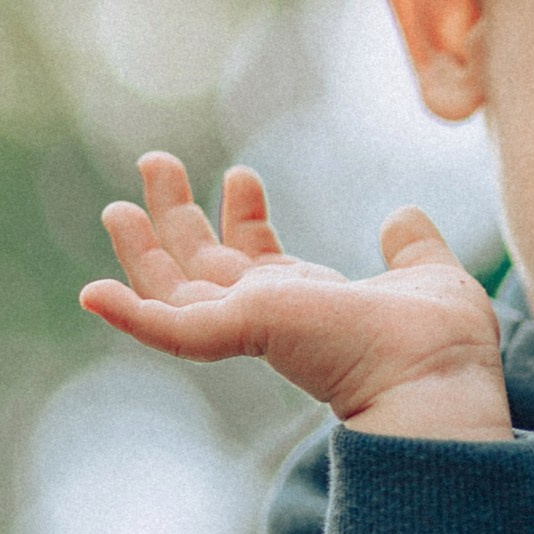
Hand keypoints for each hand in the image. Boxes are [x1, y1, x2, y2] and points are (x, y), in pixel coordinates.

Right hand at [80, 155, 513, 440]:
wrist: (436, 371)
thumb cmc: (441, 340)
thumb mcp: (426, 274)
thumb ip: (410, 247)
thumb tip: (402, 218)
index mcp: (308, 305)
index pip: (258, 259)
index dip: (245, 214)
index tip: (243, 174)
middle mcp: (271, 317)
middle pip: (203, 266)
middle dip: (175, 215)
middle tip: (155, 162)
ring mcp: (249, 327)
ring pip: (174, 291)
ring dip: (141, 250)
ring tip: (115, 206)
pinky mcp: (236, 333)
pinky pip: (168, 330)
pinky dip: (129, 314)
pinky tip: (92, 293)